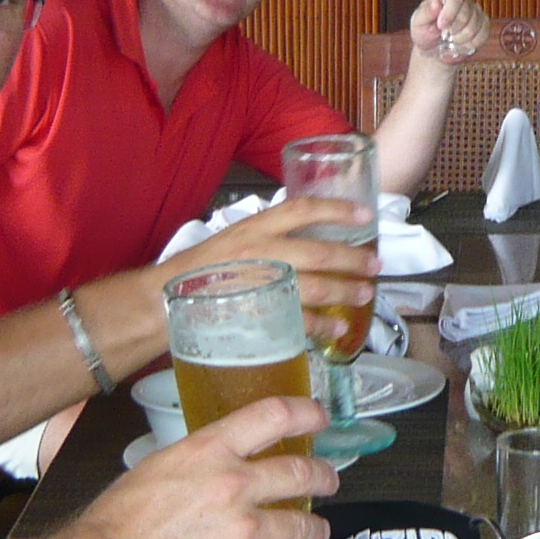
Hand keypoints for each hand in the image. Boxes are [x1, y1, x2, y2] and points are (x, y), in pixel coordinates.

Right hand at [60, 392, 335, 538]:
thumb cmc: (117, 526)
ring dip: (313, 528)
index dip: (306, 412)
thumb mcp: (157, 468)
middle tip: (328, 480)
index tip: (319, 417)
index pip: (273, 416)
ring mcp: (242, 531)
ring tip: (315, 530)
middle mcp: (232, 486)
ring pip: (301, 525)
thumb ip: (201, 460)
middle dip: (323, 476)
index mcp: (207, 452)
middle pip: (301, 471)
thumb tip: (225, 458)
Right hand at [169, 195, 380, 328]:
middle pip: (319, 253)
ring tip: (364, 294)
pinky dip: (322, 326)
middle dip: (352, 260)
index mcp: (254, 228)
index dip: (337, 210)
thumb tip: (307, 237)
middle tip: (375, 264)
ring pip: (315, 288)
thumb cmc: (201, 269)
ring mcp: (260, 285)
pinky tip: (338, 328)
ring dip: (345, 292)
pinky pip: (299, 321)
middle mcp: (260, 252)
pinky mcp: (257, 315)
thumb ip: (268, 236)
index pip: (302, 210)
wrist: (164, 298)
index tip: (364, 215)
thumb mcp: (233, 238)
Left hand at [409, 0, 489, 64]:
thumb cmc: (424, 33)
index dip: (449, 13)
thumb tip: (436, 0)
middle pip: (466, 15)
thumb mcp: (418, 24)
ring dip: (459, 40)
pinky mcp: (483, 25)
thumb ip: (426, 12)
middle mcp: (464, 0)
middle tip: (443, 35)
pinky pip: (482, 36)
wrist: (434, 50)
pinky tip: (460, 44)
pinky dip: (468, 45)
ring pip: (473, 28)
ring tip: (450, 40)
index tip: (441, 26)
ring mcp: (476, 12)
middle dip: (452, 30)